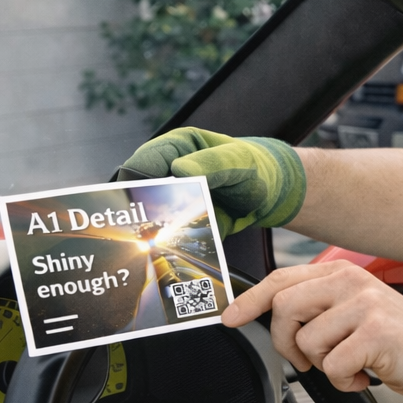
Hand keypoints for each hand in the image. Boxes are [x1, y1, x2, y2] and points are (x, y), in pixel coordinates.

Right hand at [116, 127, 306, 234]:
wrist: (271, 192)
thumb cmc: (254, 167)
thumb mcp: (238, 161)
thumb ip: (212, 164)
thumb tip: (179, 169)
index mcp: (176, 148)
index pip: (142, 163)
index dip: (132, 183)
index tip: (132, 204)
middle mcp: (168, 172)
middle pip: (139, 192)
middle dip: (137, 212)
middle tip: (139, 232)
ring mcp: (173, 197)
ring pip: (149, 216)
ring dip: (150, 233)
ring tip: (150, 246)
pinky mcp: (182, 221)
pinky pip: (169, 235)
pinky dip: (168, 246)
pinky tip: (170, 255)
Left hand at [223, 261, 402, 398]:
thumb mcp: (359, 311)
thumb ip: (322, 306)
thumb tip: (277, 318)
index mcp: (343, 274)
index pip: (281, 279)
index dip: (250, 300)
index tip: (230, 318)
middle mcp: (352, 284)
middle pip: (284, 308)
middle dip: (286, 343)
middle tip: (307, 359)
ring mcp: (364, 307)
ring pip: (307, 342)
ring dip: (321, 366)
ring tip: (349, 366)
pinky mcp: (374, 335)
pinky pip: (332, 366)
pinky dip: (343, 381)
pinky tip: (364, 376)